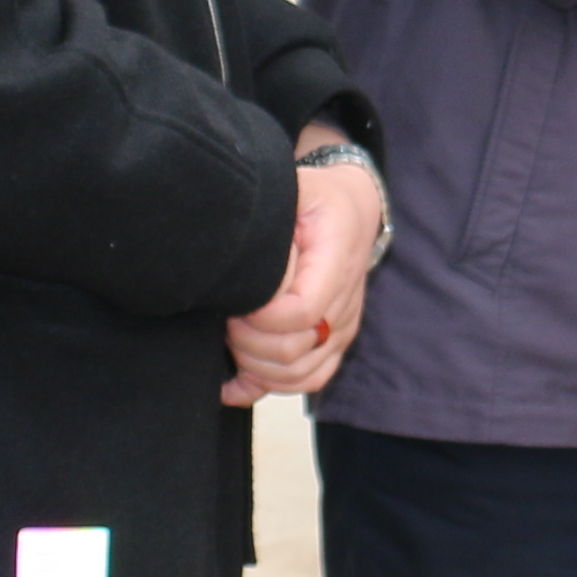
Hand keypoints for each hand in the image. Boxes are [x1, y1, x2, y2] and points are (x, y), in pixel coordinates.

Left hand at [227, 132, 384, 404]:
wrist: (352, 212)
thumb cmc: (316, 200)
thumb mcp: (296, 190)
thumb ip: (271, 219)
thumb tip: (237, 255)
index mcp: (337, 261)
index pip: (303, 311)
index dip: (260, 316)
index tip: (234, 302)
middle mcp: (346, 304)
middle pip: (296, 350)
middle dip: (247, 341)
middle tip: (224, 317)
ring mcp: (341, 330)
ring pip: (299, 375)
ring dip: (254, 366)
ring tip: (230, 338)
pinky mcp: (332, 344)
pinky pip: (306, 381)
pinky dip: (265, 386)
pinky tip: (230, 382)